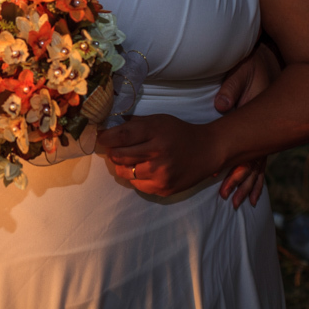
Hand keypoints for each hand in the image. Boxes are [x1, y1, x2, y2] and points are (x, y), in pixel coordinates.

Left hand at [98, 115, 221, 196]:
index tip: (101, 137)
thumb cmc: (178, 132)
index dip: (105, 137)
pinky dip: (135, 178)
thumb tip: (107, 129)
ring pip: (125, 173)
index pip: (120, 137)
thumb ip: (133, 124)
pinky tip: (143, 169)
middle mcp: (157, 154)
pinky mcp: (164, 189)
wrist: (208, 150)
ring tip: (129, 159)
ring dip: (122, 166)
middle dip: (112, 151)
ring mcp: (161, 174)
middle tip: (114, 148)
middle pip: (119, 156)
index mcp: (154, 132)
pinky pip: (137, 185)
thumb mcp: (157, 120)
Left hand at [213, 40, 280, 205]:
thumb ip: (232, 87)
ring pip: (259, 163)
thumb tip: (222, 105)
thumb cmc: (255, 65)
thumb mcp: (244, 73)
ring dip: (249, 183)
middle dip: (240, 182)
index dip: (235, 167)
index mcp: (257, 118)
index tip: (220, 182)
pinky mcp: (265, 131)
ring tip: (240, 202)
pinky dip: (257, 175)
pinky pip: (262, 158)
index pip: (246, 148)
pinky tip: (254, 190)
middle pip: (254, 162)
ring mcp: (267, 132)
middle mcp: (264, 129)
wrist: (274, 59)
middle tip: (228, 200)